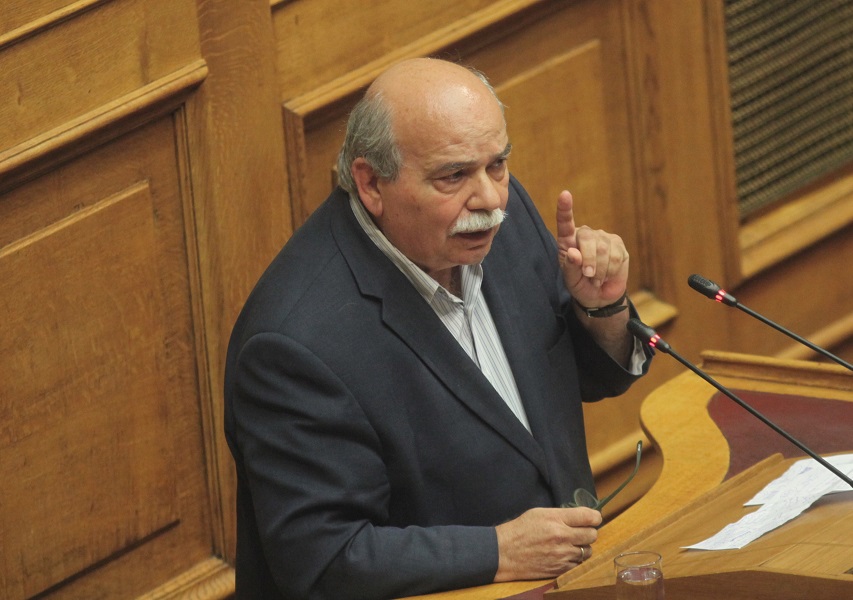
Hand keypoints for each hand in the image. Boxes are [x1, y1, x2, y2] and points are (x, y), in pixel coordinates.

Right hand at [493, 507, 600, 580]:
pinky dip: (575, 559)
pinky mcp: (560, 569)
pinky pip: (578, 564)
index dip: (595, 517)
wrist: (505, 553)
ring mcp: (562, 555)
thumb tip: (580, 516)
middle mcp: (562, 537)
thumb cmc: (520, 530)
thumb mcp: (539, 513)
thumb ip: (561, 514)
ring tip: (571, 544)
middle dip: (589, 531)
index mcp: (556, 520)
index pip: (589, 517)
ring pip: (588, 551)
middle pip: (592, 534)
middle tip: (581, 531)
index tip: (593, 518)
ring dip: (583, 547)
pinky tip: (566, 554)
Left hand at [556, 190, 628, 308]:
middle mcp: (585, 235)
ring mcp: (603, 238)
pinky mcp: (618, 245)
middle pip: (588, 238)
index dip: (564, 209)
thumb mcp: (571, 280)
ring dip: (600, 270)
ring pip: (604, 249)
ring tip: (596, 279)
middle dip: (588, 261)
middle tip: (588, 276)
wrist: (599, 296)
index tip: (564, 195)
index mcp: (568, 240)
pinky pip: (616, 256)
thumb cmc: (580, 285)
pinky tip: (606, 275)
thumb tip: (573, 253)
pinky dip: (611, 271)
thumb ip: (570, 267)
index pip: (565, 223)